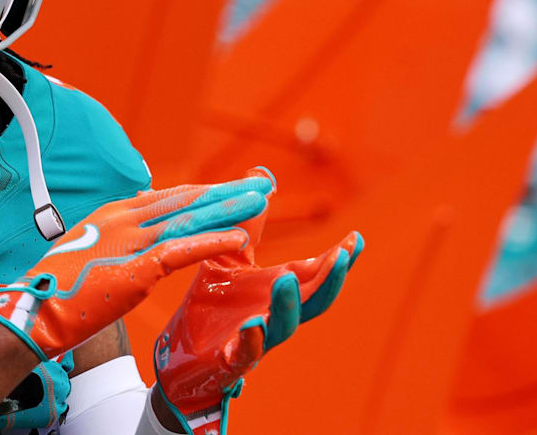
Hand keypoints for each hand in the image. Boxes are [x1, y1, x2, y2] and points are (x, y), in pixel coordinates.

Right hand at [0, 173, 274, 360]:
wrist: (32, 308)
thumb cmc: (54, 286)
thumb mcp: (85, 249)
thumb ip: (112, 234)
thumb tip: (132, 216)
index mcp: (112, 213)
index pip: (167, 197)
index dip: (202, 192)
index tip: (230, 187)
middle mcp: (123, 219)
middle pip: (185, 200)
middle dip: (225, 192)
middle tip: (261, 184)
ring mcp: (129, 241)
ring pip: (190, 218)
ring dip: (228, 208)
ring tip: (261, 200)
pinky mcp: (136, 269)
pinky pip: (183, 251)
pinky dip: (214, 241)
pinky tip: (241, 238)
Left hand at [153, 168, 362, 434]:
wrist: (180, 350)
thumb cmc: (213, 302)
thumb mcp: (229, 255)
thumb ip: (248, 223)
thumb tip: (262, 176)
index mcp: (277, 290)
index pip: (317, 273)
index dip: (339, 259)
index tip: (356, 238)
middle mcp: (274, 314)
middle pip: (314, 300)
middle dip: (331, 279)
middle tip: (343, 255)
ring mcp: (257, 339)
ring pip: (284, 326)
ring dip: (290, 304)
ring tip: (286, 279)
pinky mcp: (231, 360)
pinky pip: (246, 353)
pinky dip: (252, 340)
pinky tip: (253, 324)